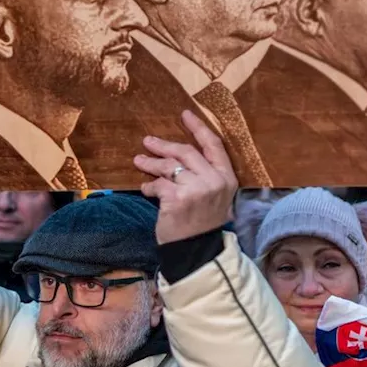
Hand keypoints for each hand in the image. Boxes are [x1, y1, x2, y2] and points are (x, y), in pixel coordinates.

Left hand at [134, 110, 237, 244]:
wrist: (196, 252)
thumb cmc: (202, 224)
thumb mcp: (214, 197)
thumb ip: (204, 175)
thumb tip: (177, 154)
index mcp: (227, 178)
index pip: (213, 145)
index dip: (198, 127)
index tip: (185, 114)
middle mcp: (214, 181)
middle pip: (186, 151)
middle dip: (164, 145)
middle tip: (148, 142)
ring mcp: (197, 189)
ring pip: (169, 166)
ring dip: (151, 163)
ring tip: (138, 161)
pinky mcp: (178, 198)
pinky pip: (158, 184)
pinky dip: (149, 186)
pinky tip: (146, 189)